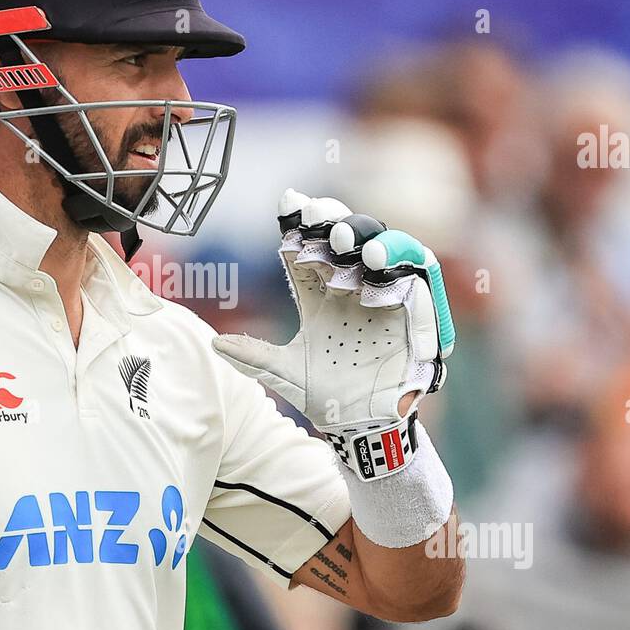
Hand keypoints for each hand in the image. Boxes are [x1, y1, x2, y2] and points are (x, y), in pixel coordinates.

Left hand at [212, 190, 454, 475]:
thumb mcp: (286, 373)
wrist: (363, 427)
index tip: (289, 201)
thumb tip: (213, 343)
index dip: (300, 223)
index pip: (308, 248)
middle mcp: (352, 288)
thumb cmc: (327, 396)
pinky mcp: (412, 317)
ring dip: (368, 239)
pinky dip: (400, 272)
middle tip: (315, 215)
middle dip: (333, 221)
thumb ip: (253, 356)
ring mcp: (384, 299)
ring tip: (344, 242)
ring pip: (385, 250)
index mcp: (319, 294)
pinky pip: (416, 285)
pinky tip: (377, 272)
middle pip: (347, 239)